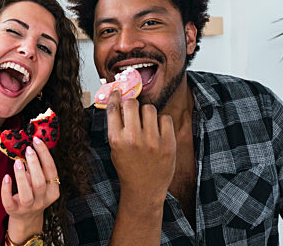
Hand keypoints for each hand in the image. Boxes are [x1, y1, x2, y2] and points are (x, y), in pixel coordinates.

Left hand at [1, 137, 59, 243]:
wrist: (26, 219)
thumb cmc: (33, 194)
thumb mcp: (39, 182)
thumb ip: (36, 168)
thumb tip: (30, 146)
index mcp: (52, 190)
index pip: (51, 170)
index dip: (44, 154)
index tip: (37, 140)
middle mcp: (42, 200)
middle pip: (40, 182)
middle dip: (34, 163)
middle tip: (28, 149)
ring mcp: (28, 207)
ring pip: (27, 192)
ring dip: (22, 176)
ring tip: (18, 161)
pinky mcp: (14, 211)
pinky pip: (9, 201)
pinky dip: (7, 189)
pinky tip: (6, 177)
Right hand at [106, 90, 175, 208]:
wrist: (144, 190)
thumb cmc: (128, 168)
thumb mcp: (115, 148)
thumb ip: (117, 127)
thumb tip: (120, 102)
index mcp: (116, 139)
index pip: (113, 108)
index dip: (116, 96)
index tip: (118, 91)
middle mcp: (133, 139)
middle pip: (132, 104)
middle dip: (132, 105)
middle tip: (134, 111)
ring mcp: (152, 141)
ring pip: (149, 108)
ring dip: (147, 113)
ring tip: (147, 124)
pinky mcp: (168, 144)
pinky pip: (165, 118)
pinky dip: (162, 121)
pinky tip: (158, 131)